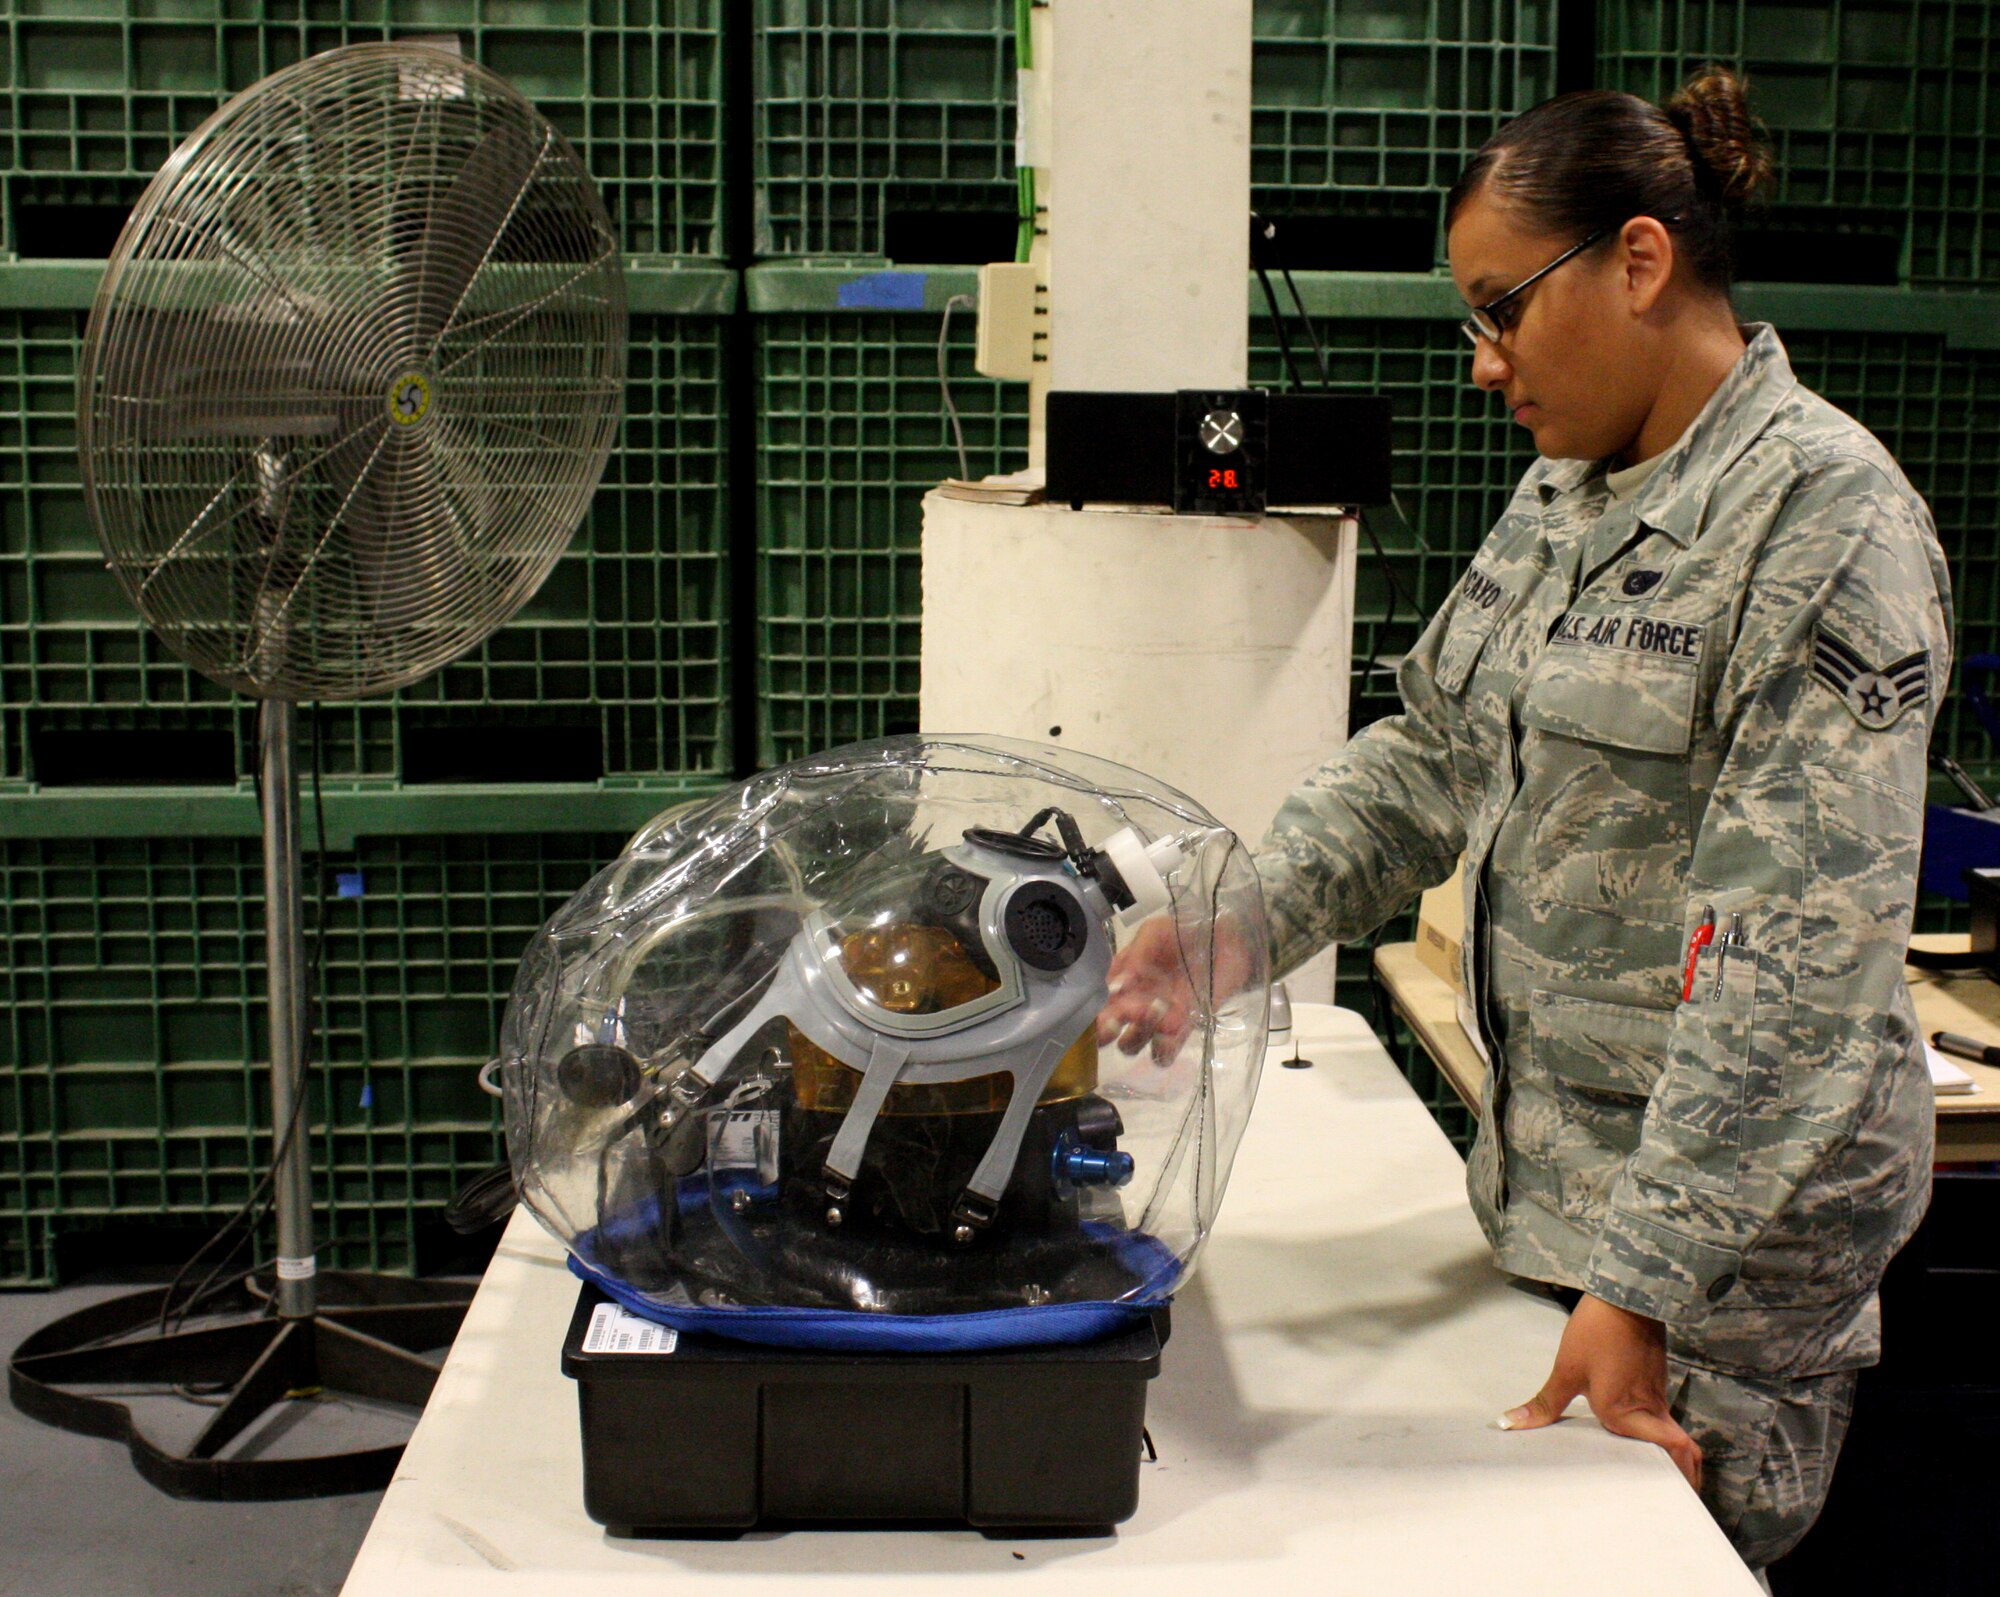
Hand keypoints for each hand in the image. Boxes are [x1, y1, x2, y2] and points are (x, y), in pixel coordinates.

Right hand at [1094, 914, 1254, 1062]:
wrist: (1224, 941)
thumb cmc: (1184, 933)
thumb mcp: (1154, 933)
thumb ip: (1136, 955)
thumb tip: (1116, 985)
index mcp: (1122, 980)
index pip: (1099, 1001)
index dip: (1097, 1009)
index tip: (1105, 1006)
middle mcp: (1133, 1003)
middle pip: (1109, 1030)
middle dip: (1107, 1031)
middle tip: (1117, 1021)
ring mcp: (1157, 1020)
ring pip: (1131, 1045)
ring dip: (1137, 1036)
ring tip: (1155, 1012)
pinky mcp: (1181, 1031)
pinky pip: (1163, 1054)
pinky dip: (1162, 1050)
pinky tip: (1170, 1033)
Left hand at [1499, 1294, 1702, 1491]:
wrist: (1624, 1293)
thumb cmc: (1596, 1332)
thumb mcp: (1566, 1369)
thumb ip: (1545, 1404)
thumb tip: (1510, 1425)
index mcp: (1627, 1413)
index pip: (1672, 1452)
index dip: (1680, 1476)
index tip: (1672, 1495)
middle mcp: (1649, 1408)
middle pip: (1679, 1450)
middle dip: (1681, 1473)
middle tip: (1671, 1492)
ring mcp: (1656, 1392)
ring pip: (1670, 1432)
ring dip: (1669, 1452)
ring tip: (1655, 1473)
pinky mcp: (1655, 1377)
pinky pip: (1662, 1414)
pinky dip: (1660, 1431)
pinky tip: (1639, 1433)